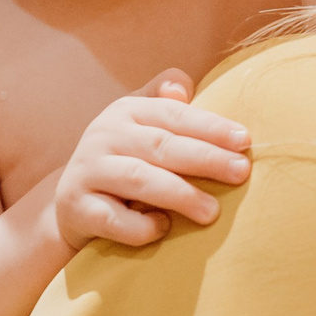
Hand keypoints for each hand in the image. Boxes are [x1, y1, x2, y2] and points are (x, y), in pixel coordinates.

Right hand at [51, 70, 250, 249]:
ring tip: (212, 211)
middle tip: (241, 172)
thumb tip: (182, 88)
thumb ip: (165, 104)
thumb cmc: (123, 161)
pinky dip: (140, 226)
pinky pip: (113, 219)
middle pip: (161, 145)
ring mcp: (87, 171)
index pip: (173, 114)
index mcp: (126, 111)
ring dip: (180, 195)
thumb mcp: (140, 126)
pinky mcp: (76, 208)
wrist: (71, 203)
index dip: (210, 126)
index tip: (244, 140)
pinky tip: (163, 228)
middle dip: (205, 158)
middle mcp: (103, 135)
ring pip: (138, 179)